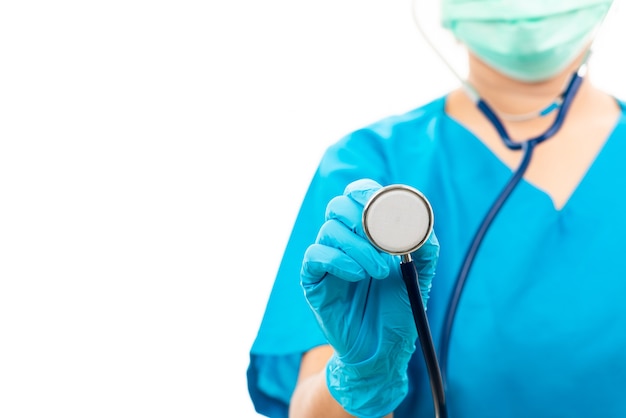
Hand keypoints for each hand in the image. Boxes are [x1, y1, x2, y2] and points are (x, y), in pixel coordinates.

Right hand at [300, 178, 438, 417]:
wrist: (382, 349)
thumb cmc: (399, 310)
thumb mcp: (419, 275)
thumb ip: (424, 247)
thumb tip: (422, 224)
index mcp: (367, 232)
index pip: (358, 195)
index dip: (366, 192)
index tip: (381, 203)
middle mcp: (344, 240)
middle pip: (338, 206)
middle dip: (362, 218)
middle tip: (384, 243)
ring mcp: (327, 258)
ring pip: (329, 230)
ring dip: (358, 247)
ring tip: (379, 272)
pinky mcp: (314, 279)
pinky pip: (316, 255)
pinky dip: (338, 260)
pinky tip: (357, 276)